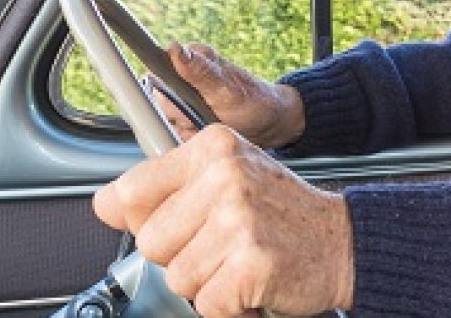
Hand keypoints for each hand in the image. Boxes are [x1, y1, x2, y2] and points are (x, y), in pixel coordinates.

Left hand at [93, 124, 353, 315]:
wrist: (345, 241)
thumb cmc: (285, 214)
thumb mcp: (229, 178)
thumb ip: (168, 187)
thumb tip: (104, 204)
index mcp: (215, 148)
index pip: (132, 190)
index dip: (146, 220)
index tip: (179, 224)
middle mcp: (225, 176)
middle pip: (151, 242)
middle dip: (183, 256)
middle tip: (224, 245)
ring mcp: (238, 219)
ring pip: (178, 277)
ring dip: (209, 283)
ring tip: (242, 262)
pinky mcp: (249, 262)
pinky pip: (207, 304)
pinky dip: (231, 307)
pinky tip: (254, 282)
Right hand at [158, 42, 303, 147]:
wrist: (269, 122)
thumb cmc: (253, 101)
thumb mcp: (227, 88)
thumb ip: (200, 71)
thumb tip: (176, 49)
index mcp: (190, 59)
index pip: (155, 73)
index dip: (166, 95)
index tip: (187, 106)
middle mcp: (181, 76)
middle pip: (158, 102)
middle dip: (181, 116)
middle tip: (206, 115)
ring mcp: (182, 98)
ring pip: (164, 120)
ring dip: (186, 128)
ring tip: (210, 122)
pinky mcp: (184, 116)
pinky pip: (173, 132)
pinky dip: (189, 137)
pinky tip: (207, 131)